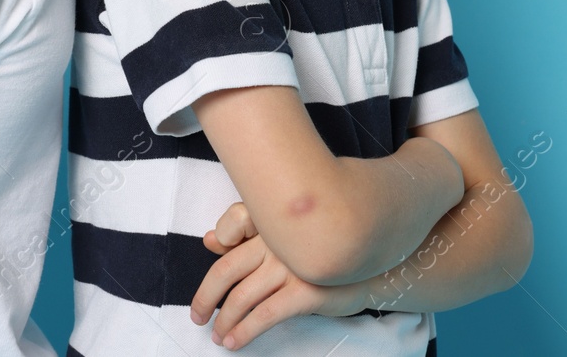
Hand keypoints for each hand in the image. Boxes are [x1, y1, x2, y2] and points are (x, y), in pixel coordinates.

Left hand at [192, 202, 367, 349]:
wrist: (369, 269)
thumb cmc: (320, 254)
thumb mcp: (282, 241)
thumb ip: (245, 238)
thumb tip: (209, 239)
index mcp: (269, 224)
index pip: (230, 229)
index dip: (215, 248)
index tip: (207, 285)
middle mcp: (277, 241)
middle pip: (226, 269)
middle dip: (206, 297)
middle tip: (197, 316)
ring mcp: (291, 266)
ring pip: (242, 297)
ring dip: (224, 321)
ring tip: (217, 336)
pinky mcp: (305, 292)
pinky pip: (264, 315)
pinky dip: (244, 331)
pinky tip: (234, 341)